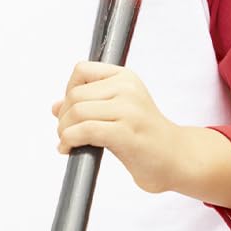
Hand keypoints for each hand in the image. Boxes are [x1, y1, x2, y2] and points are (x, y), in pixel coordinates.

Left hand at [52, 61, 178, 193]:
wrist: (176, 159)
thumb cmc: (144, 136)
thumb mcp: (117, 112)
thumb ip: (89, 105)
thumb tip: (55, 106)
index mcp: (125, 77)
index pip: (81, 71)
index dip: (68, 91)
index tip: (71, 111)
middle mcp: (128, 88)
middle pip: (75, 95)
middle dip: (63, 117)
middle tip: (65, 134)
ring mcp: (128, 109)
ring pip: (77, 112)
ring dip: (64, 130)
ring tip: (67, 142)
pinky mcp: (126, 132)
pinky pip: (84, 130)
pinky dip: (70, 140)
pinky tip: (69, 149)